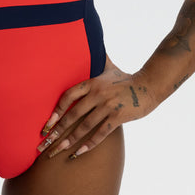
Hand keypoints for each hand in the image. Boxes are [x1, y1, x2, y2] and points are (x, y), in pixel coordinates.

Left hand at [36, 57, 156, 158]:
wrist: (149, 85)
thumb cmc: (126, 78)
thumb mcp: (109, 67)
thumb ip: (97, 59)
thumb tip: (90, 42)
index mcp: (91, 82)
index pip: (68, 96)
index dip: (56, 110)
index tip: (46, 123)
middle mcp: (97, 94)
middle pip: (73, 114)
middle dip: (57, 130)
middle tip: (45, 142)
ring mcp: (107, 106)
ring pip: (84, 126)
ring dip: (69, 140)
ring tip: (58, 150)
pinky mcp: (118, 117)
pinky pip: (100, 133)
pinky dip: (88, 144)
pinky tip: (78, 153)